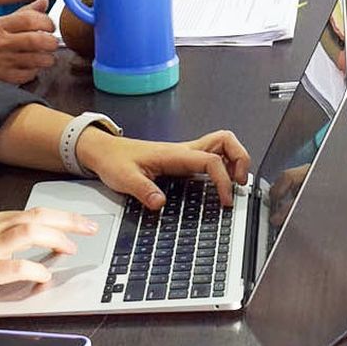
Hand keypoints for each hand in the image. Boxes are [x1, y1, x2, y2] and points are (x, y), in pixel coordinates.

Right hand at [0, 0, 58, 83]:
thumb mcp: (0, 23)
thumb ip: (25, 13)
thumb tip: (45, 0)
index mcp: (0, 25)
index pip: (30, 19)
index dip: (47, 22)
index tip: (50, 27)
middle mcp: (1, 42)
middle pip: (37, 40)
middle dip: (51, 42)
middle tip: (51, 43)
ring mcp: (2, 61)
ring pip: (38, 60)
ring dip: (47, 58)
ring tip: (45, 56)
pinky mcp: (3, 77)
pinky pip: (29, 75)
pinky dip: (34, 72)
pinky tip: (31, 67)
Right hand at [0, 207, 97, 310]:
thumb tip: (23, 242)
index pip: (32, 212)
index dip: (60, 215)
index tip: (79, 220)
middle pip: (37, 216)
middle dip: (68, 220)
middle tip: (90, 228)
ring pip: (28, 232)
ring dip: (55, 238)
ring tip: (70, 248)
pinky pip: (13, 266)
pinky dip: (33, 268)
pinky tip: (43, 275)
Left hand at [77, 128, 251, 209]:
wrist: (106, 151)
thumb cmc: (115, 161)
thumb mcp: (124, 178)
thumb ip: (143, 190)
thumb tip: (160, 204)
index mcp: (176, 154)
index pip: (211, 161)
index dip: (223, 180)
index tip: (226, 200)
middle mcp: (185, 151)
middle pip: (225, 141)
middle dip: (240, 158)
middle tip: (240, 182)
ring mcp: (186, 154)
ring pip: (222, 145)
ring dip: (235, 159)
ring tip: (236, 182)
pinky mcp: (183, 160)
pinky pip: (212, 156)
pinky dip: (224, 165)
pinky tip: (219, 182)